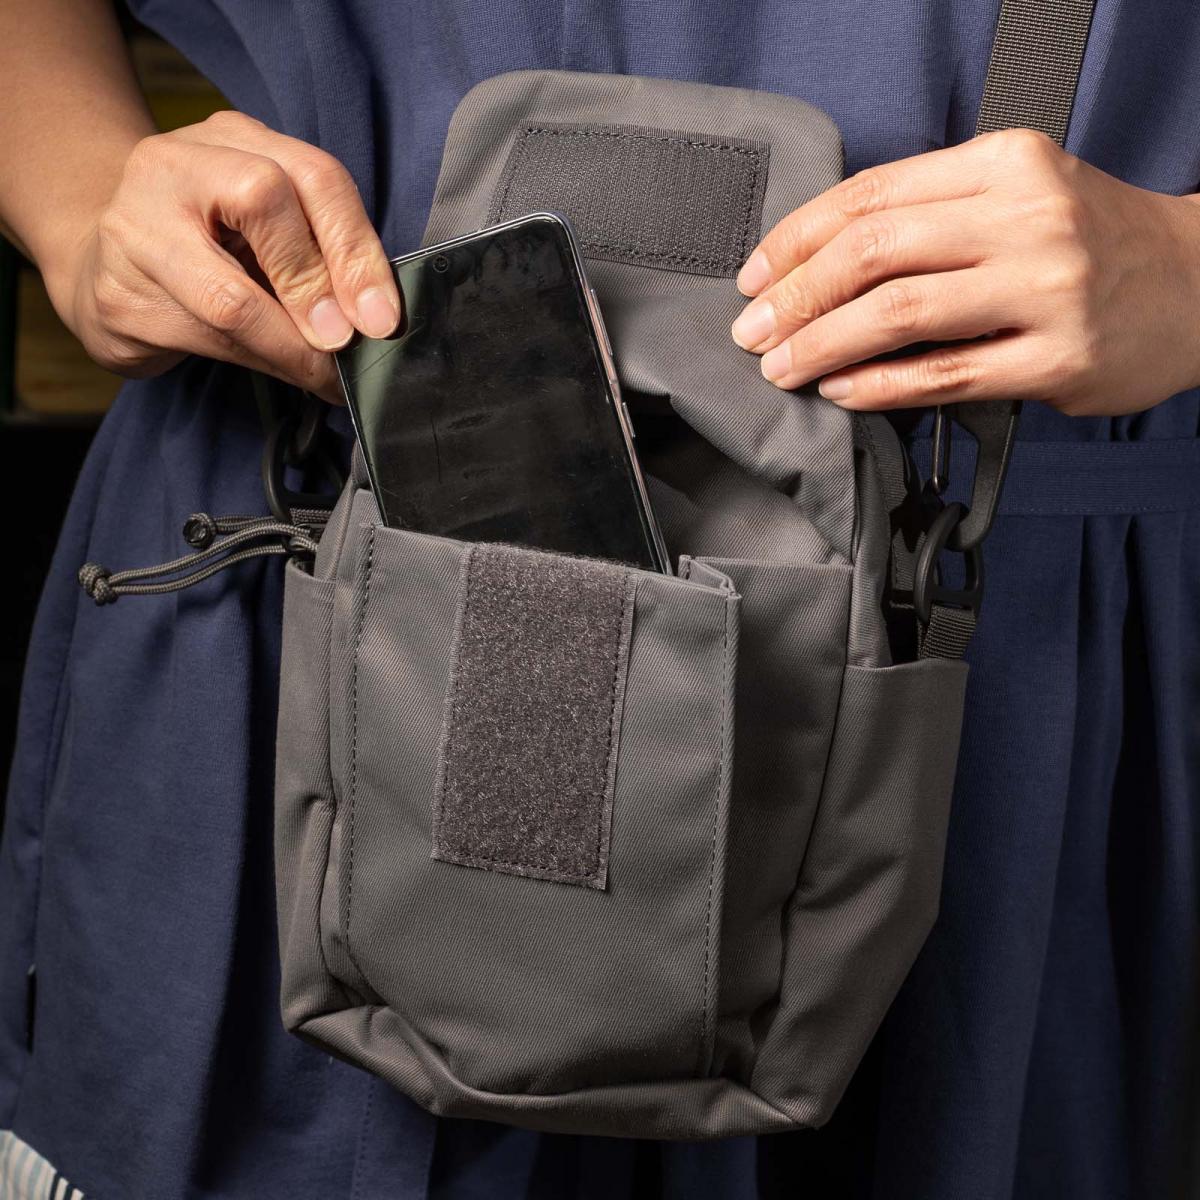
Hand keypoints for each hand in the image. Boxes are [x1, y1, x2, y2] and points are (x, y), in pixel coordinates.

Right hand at [46, 110, 400, 402]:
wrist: (103, 267)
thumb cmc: (207, 248)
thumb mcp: (268, 230)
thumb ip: (318, 254)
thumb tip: (376, 319)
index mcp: (233, 139)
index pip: (314, 175)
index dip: (356, 249)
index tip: (382, 316)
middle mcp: (176, 165)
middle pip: (265, 201)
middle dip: (319, 284)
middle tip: (347, 341)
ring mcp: (135, 226)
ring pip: (231, 293)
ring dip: (293, 346)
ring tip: (324, 373)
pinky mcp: (118, 294)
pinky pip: (205, 336)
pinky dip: (261, 362)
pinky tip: (286, 373)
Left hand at [731, 129, 1199, 415]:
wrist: (1199, 283)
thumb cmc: (1090, 241)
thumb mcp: (1019, 192)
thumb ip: (932, 211)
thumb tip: (818, 259)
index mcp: (1005, 163)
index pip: (870, 195)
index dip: (797, 239)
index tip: (755, 276)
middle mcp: (1027, 217)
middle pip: (874, 252)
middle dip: (795, 296)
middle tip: (752, 331)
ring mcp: (1045, 290)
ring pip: (900, 314)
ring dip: (822, 345)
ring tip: (781, 366)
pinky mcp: (1057, 360)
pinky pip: (943, 376)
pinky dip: (878, 387)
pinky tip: (840, 392)